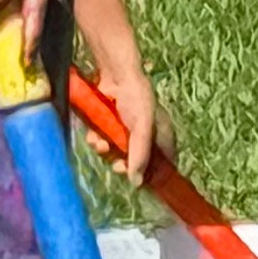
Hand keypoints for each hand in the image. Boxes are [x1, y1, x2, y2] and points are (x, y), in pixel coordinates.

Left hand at [87, 63, 173, 188]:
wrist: (114, 74)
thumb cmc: (136, 98)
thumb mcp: (142, 127)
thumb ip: (140, 155)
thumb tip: (136, 184)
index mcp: (162, 134)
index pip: (163, 162)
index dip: (152, 174)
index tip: (137, 180)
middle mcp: (146, 135)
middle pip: (137, 162)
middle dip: (123, 164)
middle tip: (116, 166)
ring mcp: (127, 131)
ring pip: (117, 153)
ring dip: (107, 152)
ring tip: (101, 144)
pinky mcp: (110, 126)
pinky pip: (104, 142)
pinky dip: (98, 142)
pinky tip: (94, 137)